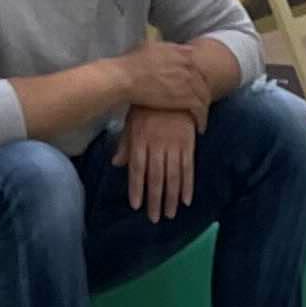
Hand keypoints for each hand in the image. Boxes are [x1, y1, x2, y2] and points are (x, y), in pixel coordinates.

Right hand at [122, 36, 212, 118]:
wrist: (126, 78)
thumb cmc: (132, 63)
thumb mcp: (150, 46)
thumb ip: (166, 47)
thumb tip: (174, 46)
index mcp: (180, 52)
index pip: (197, 64)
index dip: (197, 76)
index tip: (195, 85)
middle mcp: (187, 65)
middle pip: (204, 81)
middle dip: (203, 93)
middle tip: (199, 104)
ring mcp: (188, 82)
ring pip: (205, 96)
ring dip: (204, 107)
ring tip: (200, 116)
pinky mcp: (186, 98)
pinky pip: (201, 110)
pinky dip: (202, 119)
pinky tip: (200, 127)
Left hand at [123, 103, 200, 222]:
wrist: (173, 88)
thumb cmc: (148, 105)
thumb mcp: (132, 121)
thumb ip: (126, 143)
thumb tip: (117, 163)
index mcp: (141, 139)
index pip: (137, 169)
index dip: (136, 188)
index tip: (136, 205)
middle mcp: (157, 145)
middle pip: (156, 177)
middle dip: (155, 200)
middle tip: (154, 218)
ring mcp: (174, 146)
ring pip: (173, 177)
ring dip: (171, 198)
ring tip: (170, 215)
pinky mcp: (188, 145)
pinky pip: (188, 169)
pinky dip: (188, 186)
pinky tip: (185, 201)